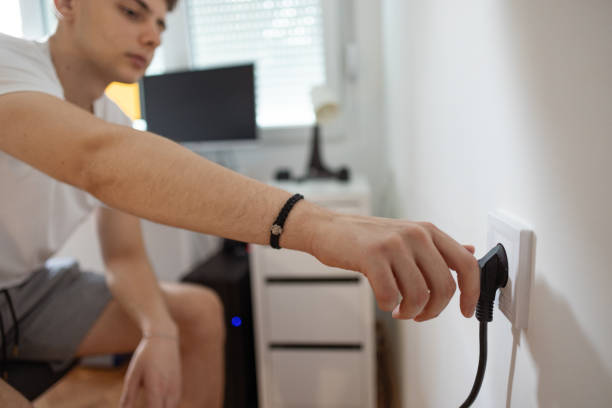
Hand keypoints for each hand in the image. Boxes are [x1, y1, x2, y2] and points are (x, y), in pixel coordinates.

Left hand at [119, 335, 181, 407]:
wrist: (164, 339)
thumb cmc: (145, 357)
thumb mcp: (133, 375)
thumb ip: (128, 396)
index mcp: (156, 388)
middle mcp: (169, 390)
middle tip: (146, 405)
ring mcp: (176, 388)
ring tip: (151, 403)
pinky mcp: (179, 385)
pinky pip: (175, 403)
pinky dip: (168, 406)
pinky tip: (159, 403)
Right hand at [310, 212, 479, 320]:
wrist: (329, 229)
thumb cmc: (368, 237)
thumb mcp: (408, 235)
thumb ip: (439, 247)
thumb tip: (471, 252)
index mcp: (428, 231)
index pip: (466, 263)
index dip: (472, 292)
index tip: (466, 311)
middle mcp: (416, 235)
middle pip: (444, 286)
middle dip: (434, 310)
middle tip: (420, 315)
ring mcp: (394, 244)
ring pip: (419, 295)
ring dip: (409, 312)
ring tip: (399, 310)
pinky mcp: (372, 256)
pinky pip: (391, 295)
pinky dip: (388, 306)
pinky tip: (384, 302)